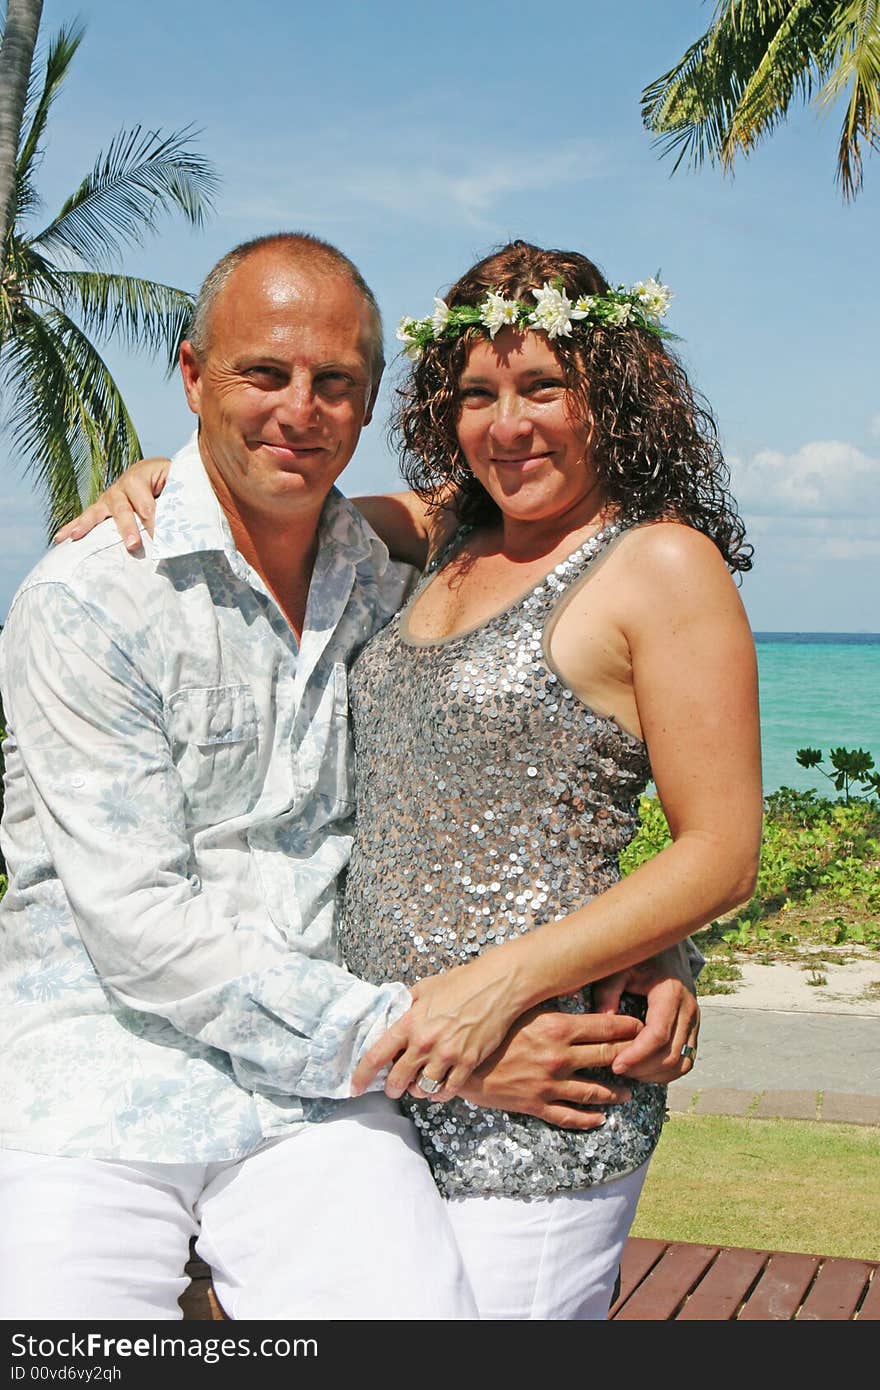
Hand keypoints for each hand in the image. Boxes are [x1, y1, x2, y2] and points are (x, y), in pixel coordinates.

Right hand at [53, 457, 171, 549]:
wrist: (166, 472)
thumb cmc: (177, 482)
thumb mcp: (181, 484)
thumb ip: (179, 500)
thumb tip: (178, 525)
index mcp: (145, 474)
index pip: (147, 502)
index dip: (154, 520)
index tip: (160, 538)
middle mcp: (124, 483)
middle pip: (123, 507)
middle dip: (127, 527)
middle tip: (132, 545)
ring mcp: (111, 495)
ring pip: (98, 511)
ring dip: (88, 525)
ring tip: (76, 537)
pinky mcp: (104, 507)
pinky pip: (88, 517)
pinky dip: (74, 526)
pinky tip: (60, 538)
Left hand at [351, 954, 528, 1101]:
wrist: (497, 985)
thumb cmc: (461, 982)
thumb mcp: (425, 988)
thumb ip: (406, 1006)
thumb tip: (393, 1016)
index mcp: (410, 1022)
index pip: (376, 1056)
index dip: (361, 1076)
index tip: (355, 1087)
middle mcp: (425, 1042)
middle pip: (397, 1079)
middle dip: (391, 1088)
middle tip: (392, 1088)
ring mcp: (447, 1055)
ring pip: (422, 1089)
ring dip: (417, 1091)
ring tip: (418, 1086)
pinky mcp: (468, 1062)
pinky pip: (448, 1091)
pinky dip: (440, 1095)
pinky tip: (439, 1090)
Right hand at [456, 1007, 637, 1128]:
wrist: (458, 1061)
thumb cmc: (490, 1029)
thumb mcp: (521, 1008)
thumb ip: (547, 1001)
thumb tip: (569, 981)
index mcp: (557, 1027)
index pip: (605, 1026)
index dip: (628, 1026)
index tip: (642, 1025)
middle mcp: (559, 1056)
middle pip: (607, 1056)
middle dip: (629, 1056)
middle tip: (645, 1056)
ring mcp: (549, 1083)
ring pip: (594, 1090)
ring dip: (615, 1092)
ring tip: (628, 1093)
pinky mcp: (536, 1104)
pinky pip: (569, 1116)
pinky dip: (588, 1119)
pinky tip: (600, 1118)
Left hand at [592, 945, 700, 1082]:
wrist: (666, 947)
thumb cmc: (639, 957)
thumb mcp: (619, 968)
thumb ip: (608, 992)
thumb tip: (602, 1023)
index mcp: (670, 993)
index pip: (658, 1035)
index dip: (636, 1055)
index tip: (615, 1065)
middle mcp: (688, 1009)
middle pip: (671, 1055)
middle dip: (643, 1069)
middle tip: (617, 1069)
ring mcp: (694, 1020)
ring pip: (682, 1062)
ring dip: (656, 1074)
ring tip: (629, 1071)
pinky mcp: (693, 1028)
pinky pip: (686, 1060)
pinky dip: (667, 1071)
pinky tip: (644, 1069)